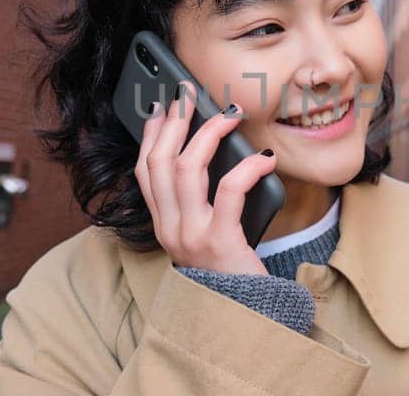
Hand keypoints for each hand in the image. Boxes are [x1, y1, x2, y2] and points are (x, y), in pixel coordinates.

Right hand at [134, 81, 278, 275]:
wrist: (242, 316)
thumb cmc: (230, 272)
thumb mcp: (204, 235)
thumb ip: (201, 203)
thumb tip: (215, 156)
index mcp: (164, 225)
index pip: (144, 171)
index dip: (152, 134)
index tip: (162, 107)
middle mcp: (170, 229)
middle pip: (161, 162)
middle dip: (175, 121)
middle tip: (189, 93)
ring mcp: (191, 235)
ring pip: (187, 169)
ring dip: (208, 135)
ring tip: (229, 116)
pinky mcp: (220, 241)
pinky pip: (229, 191)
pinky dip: (247, 167)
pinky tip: (264, 158)